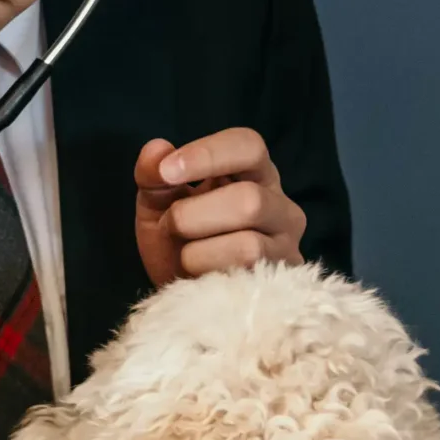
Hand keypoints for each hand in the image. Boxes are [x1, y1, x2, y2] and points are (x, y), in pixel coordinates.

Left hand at [134, 128, 305, 287]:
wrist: (182, 293)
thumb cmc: (177, 240)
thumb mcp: (156, 203)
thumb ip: (153, 175)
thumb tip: (157, 151)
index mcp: (254, 173)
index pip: (247, 146)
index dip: (208, 155)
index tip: (167, 172)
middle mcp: (280, 206)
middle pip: (249, 199)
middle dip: (193, 216)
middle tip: (170, 226)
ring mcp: (286, 247)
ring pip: (249, 245)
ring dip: (198, 252)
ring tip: (185, 256)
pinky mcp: (282, 282)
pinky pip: (245, 278)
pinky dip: (208, 274)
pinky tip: (197, 276)